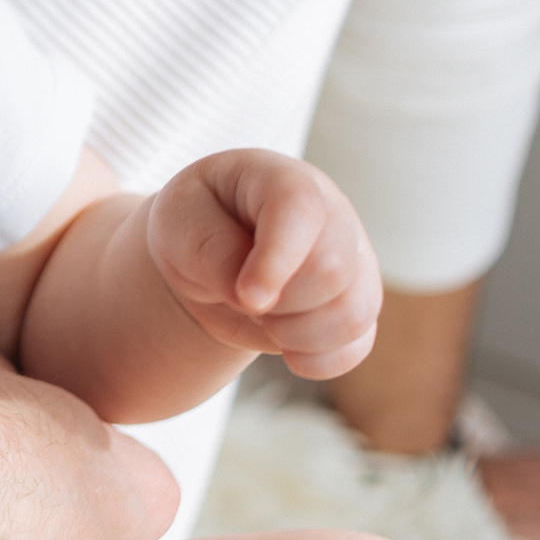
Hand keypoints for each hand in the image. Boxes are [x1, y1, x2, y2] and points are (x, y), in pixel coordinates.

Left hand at [147, 150, 380, 379]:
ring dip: (298, 334)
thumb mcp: (180, 225)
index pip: (299, 210)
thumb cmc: (194, 224)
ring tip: (262, 317)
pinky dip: (322, 359)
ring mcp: (353, 256)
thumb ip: (211, 252)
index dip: (277, 260)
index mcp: (280, 179)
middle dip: (279, 304)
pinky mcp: (358, 299)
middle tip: (243, 298)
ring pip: (354, 312)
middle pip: (332, 271)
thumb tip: (253, 298)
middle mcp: (331, 212)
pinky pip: (359, 342)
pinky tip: (288, 350)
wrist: (209, 253)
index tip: (245, 297)